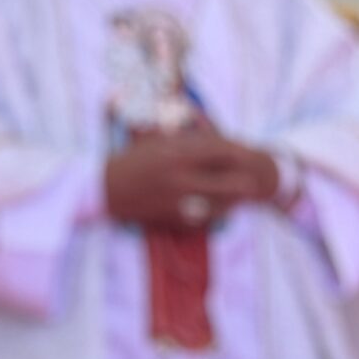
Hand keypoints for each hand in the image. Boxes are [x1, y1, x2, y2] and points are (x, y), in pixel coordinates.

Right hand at [104, 130, 278, 231]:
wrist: (106, 188)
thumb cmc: (131, 161)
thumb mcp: (157, 143)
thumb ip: (184, 142)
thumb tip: (212, 139)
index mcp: (177, 155)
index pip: (220, 152)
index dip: (238, 152)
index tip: (246, 152)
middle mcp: (181, 178)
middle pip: (228, 183)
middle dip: (244, 182)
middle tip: (252, 181)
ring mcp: (178, 201)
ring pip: (220, 205)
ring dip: (233, 202)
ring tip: (241, 198)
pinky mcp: (173, 218)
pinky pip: (203, 220)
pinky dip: (215, 215)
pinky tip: (220, 211)